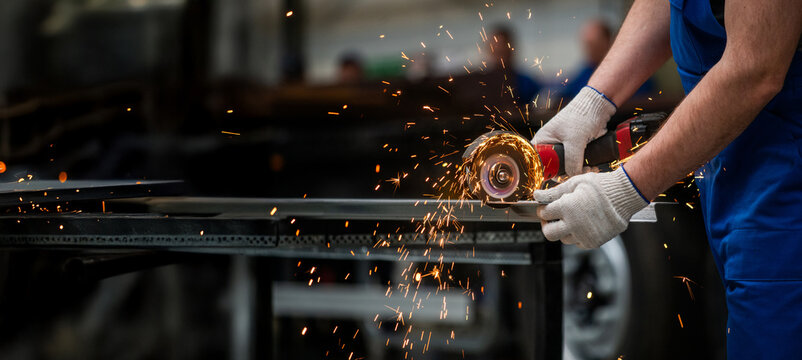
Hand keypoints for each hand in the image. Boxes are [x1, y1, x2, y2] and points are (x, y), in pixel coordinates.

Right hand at [532, 86, 616, 175]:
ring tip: (590, 169)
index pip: (536, 162)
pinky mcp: (575, 150)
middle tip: (579, 174)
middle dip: (567, 174)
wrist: (598, 106)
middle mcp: (550, 146)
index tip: (559, 177)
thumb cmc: (581, 116)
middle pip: (553, 168)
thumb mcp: (575, 140)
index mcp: (542, 140)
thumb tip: (572, 176)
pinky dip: (584, 167)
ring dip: (578, 171)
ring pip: (567, 168)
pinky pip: (576, 164)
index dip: (545, 172)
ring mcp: (563, 149)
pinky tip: (593, 166)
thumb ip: (572, 160)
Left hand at [533, 167, 647, 248]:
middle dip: (547, 225)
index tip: (547, 206)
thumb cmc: (601, 186)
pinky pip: (578, 243)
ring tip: (572, 218)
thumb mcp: (575, 183)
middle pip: (549, 233)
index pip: (544, 213)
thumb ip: (554, 192)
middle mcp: (573, 224)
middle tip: (552, 218)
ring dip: (563, 230)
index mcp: (566, 207)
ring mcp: (584, 235)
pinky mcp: (594, 242)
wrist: (625, 195)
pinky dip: (576, 235)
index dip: (543, 209)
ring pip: (563, 239)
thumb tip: (537, 195)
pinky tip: (582, 224)